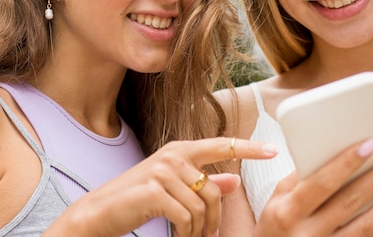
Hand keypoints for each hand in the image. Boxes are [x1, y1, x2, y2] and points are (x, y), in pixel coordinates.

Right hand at [50, 137, 276, 236]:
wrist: (99, 212)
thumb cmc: (137, 199)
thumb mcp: (173, 188)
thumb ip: (204, 182)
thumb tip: (235, 179)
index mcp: (180, 150)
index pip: (222, 145)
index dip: (249, 148)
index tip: (273, 150)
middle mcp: (173, 155)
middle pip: (215, 189)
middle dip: (214, 219)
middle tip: (207, 236)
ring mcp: (163, 171)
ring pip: (202, 206)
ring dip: (199, 229)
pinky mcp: (155, 190)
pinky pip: (187, 216)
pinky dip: (186, 232)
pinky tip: (179, 236)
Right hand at [253, 139, 372, 236]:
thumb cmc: (274, 227)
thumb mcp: (275, 201)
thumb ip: (299, 179)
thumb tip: (330, 151)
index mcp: (288, 212)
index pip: (322, 183)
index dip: (347, 163)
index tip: (370, 143)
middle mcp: (309, 233)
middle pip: (350, 202)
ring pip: (367, 225)